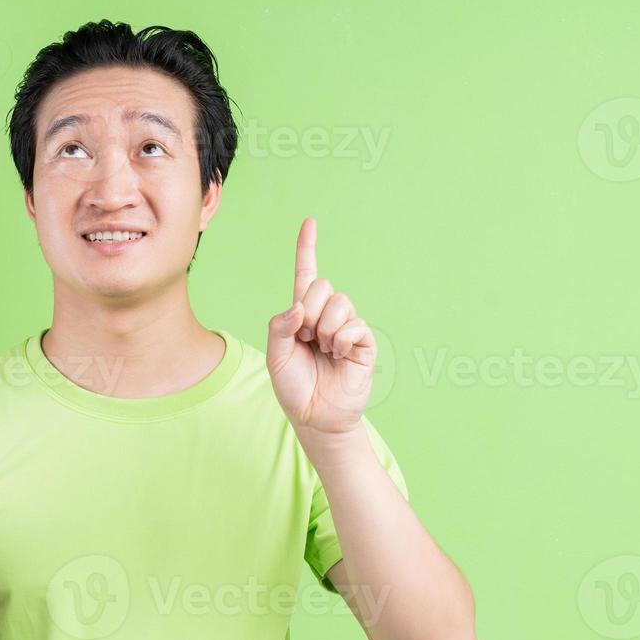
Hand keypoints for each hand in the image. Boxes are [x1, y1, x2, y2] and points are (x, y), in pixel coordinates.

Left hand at [266, 217, 374, 435]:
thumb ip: (280, 326)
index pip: (306, 276)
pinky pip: (355, 325)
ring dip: (326, 328)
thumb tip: (299, 307)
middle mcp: (325, 316)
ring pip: (340, 303)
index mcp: (302, 315)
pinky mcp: (363, 342)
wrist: (314, 416)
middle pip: (324, 287)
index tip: (310, 222)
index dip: (307, 249)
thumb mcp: (275, 356)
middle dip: (310, 310)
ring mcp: (346, 327)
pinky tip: (338, 355)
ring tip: (324, 350)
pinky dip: (342, 339)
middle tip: (307, 338)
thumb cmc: (293, 387)